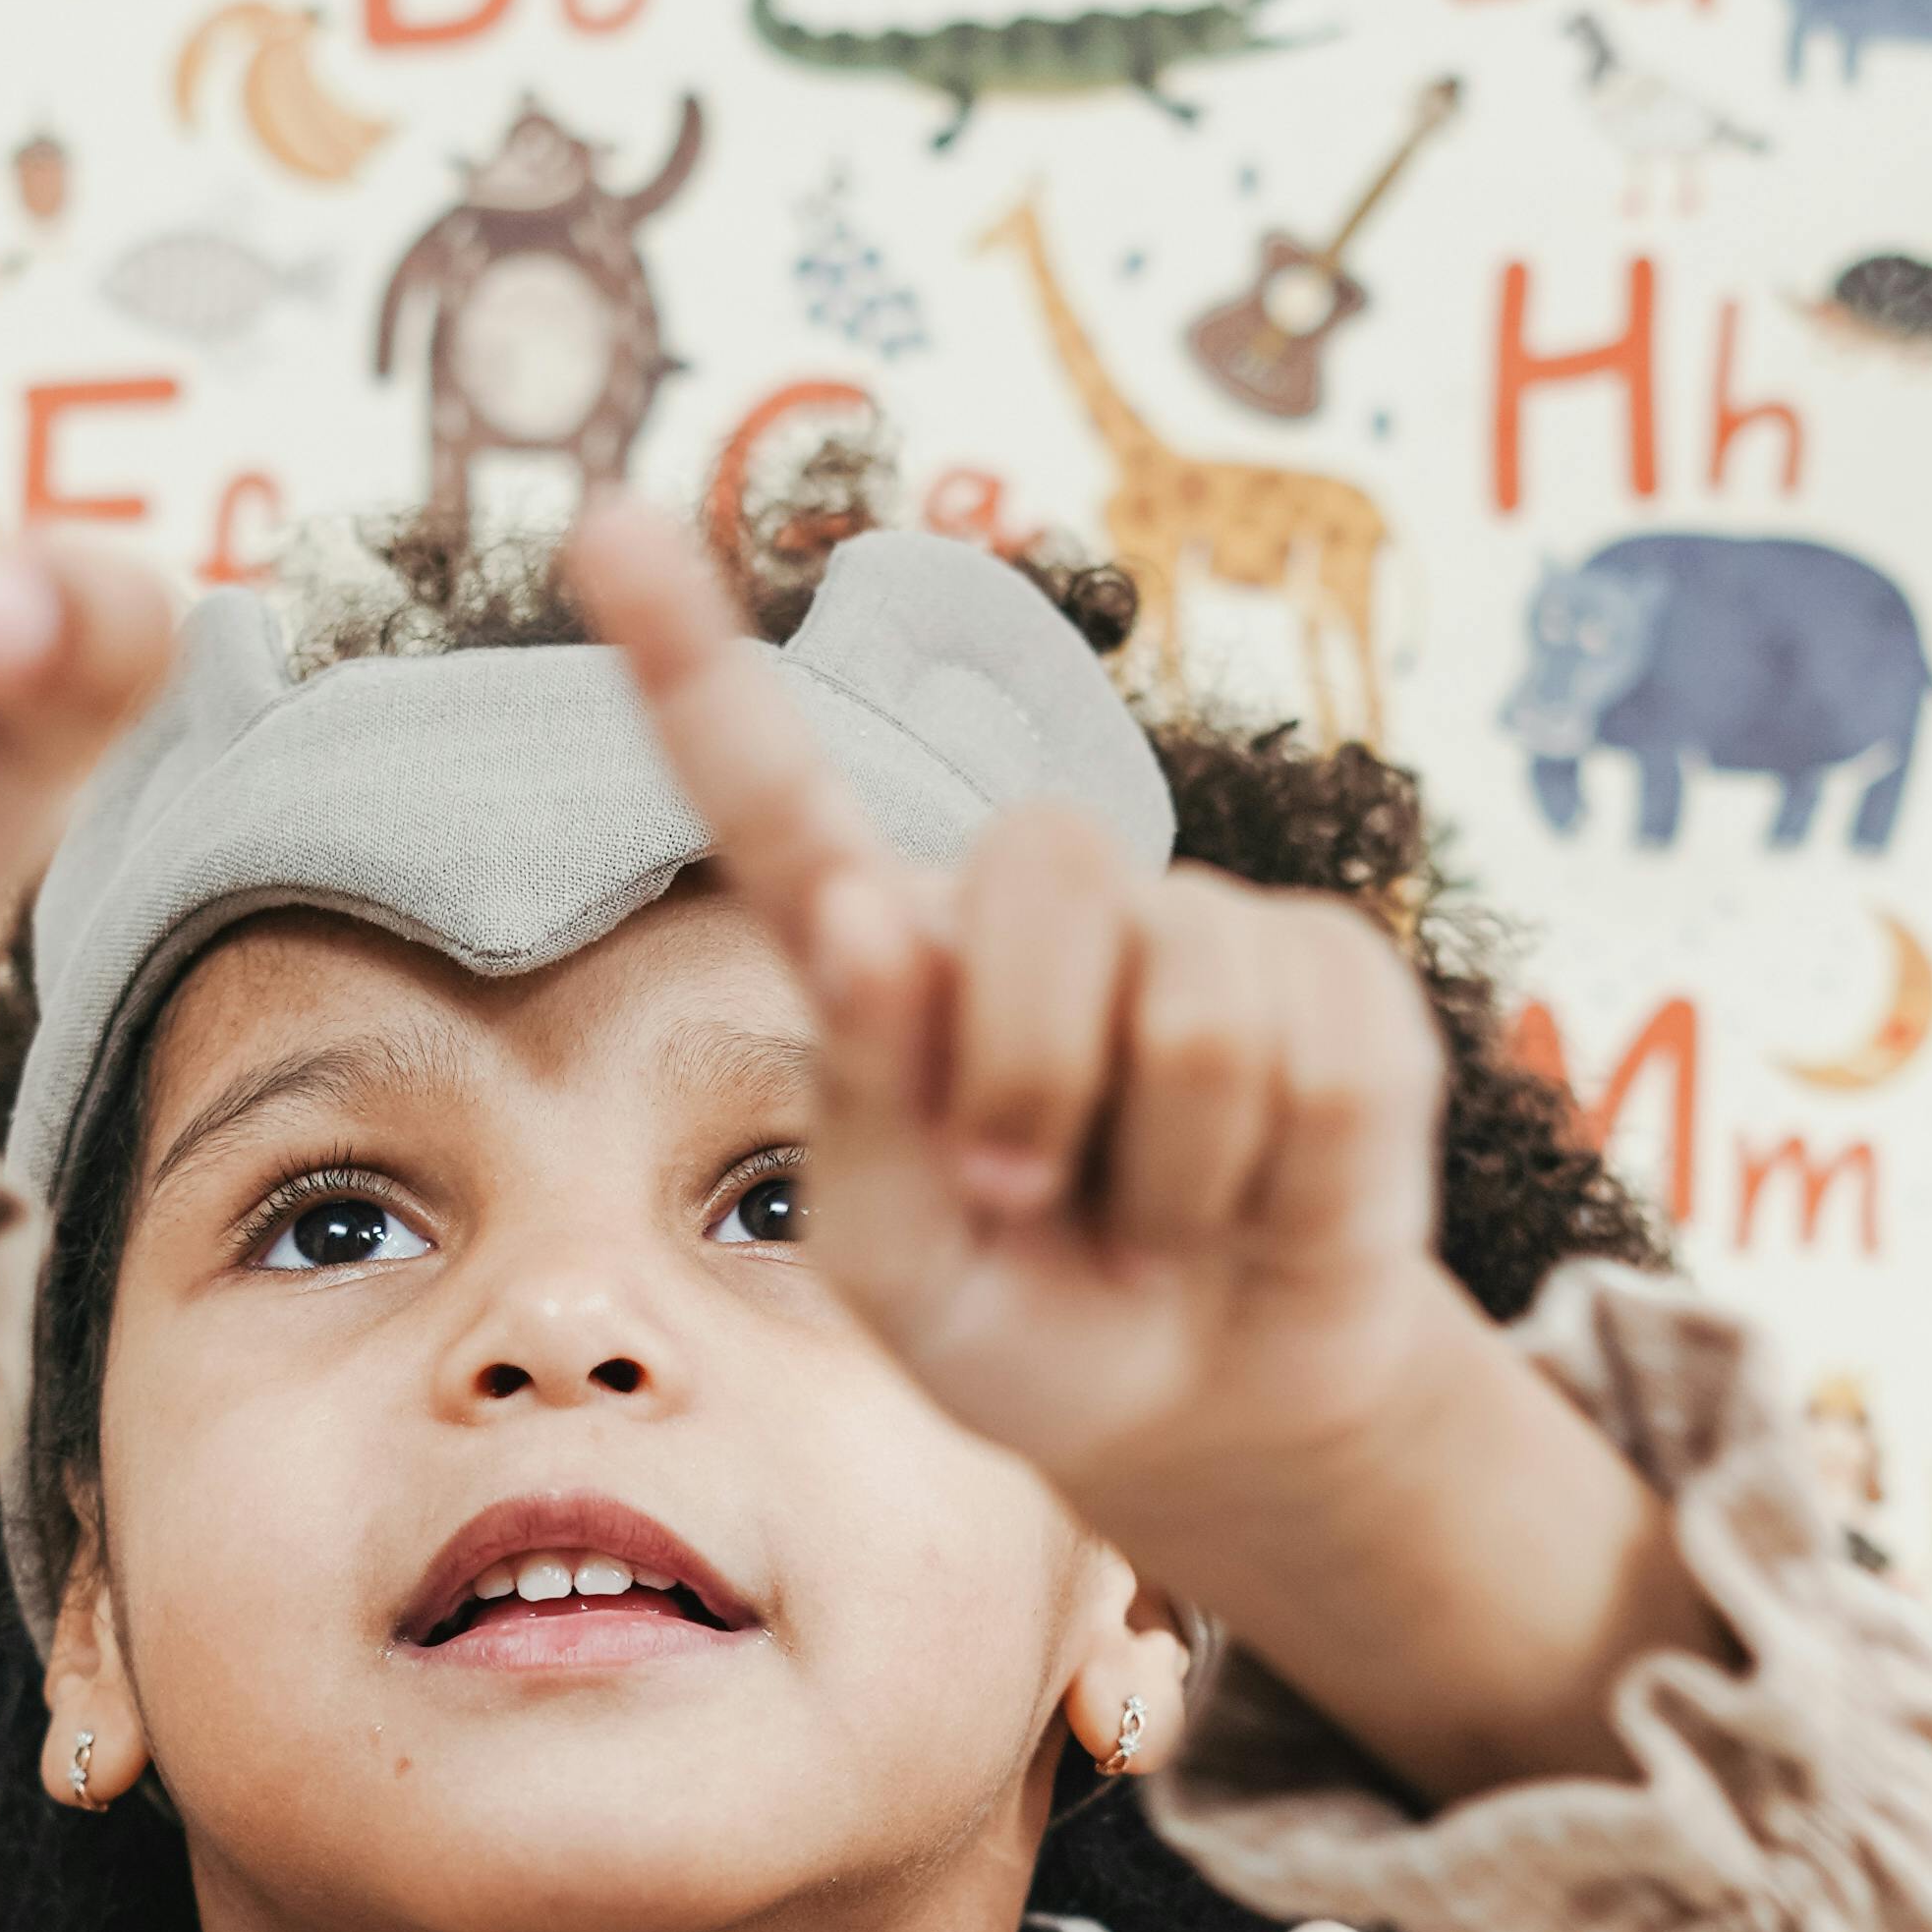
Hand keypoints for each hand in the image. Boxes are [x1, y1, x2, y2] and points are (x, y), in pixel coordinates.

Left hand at [571, 497, 1727, 1798]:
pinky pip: (1313, 1069)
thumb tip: (866, 909)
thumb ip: (869, 1112)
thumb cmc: (1026, 1328)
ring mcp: (1188, 925)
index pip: (776, 798)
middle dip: (1038, 1071)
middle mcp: (1032, 906)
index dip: (693, 664)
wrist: (1214, 1402)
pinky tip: (1257, 1205)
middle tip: (1030, 1199)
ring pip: (1193, 1006)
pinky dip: (1275, 1188)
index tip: (602, 529)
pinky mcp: (1329, 973)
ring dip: (1165, 1173)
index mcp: (885, 956)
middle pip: (1043, 869)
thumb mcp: (908, 1277)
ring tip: (1155, 1222)